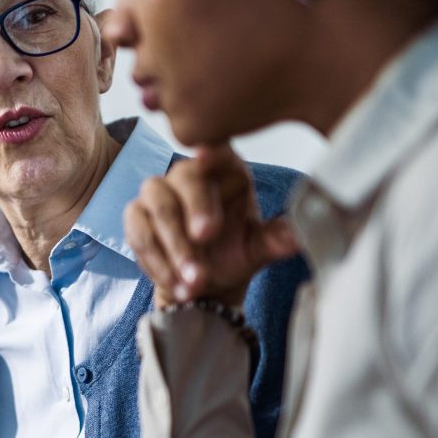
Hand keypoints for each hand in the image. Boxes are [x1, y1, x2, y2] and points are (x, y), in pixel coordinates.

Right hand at [124, 143, 298, 308]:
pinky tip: (177, 283)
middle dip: (193, 210)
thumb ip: (276, 239)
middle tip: (206, 238)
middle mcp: (188, 175)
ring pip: (158, 207)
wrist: (202, 286)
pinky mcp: (136, 217)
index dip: (211, 151)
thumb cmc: (232, 255)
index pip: (218, 151)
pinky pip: (139, 233)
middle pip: (184, 178)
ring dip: (175, 246)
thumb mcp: (258, 248)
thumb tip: (300, 236)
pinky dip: (157, 261)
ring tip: (195, 280)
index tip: (206, 154)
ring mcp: (158, 194)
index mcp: (225, 171)